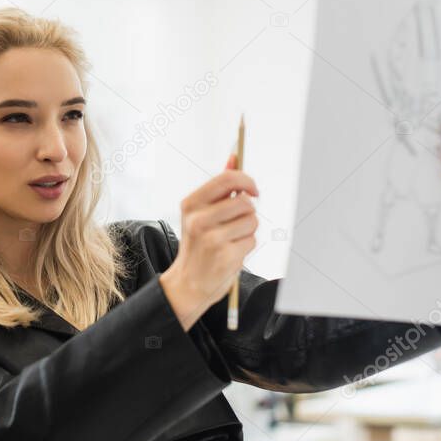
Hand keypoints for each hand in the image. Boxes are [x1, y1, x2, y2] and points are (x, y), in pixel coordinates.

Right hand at [159, 154, 259, 329]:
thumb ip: (219, 186)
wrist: (187, 283)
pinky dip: (246, 246)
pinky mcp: (225, 256)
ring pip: (252, 221)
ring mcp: (212, 238)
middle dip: (248, 211)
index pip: (227, 179)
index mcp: (191, 204)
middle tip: (238, 221)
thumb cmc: (198, 244)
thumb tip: (234, 157)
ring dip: (248, 230)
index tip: (253, 190)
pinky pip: (252, 240)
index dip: (247, 181)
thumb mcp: (200, 212)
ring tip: (232, 239)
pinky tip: (231, 252)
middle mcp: (198, 219)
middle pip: (245, 201)